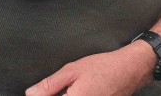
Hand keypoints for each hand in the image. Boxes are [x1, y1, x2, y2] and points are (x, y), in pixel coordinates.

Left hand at [25, 41, 155, 95]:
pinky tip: (79, 91)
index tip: (42, 93)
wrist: (129, 70)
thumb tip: (31, 93)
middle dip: (57, 95)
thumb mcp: (71, 71)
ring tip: (73, 88)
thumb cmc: (103, 68)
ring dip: (66, 95)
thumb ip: (50, 85)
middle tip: (64, 87)